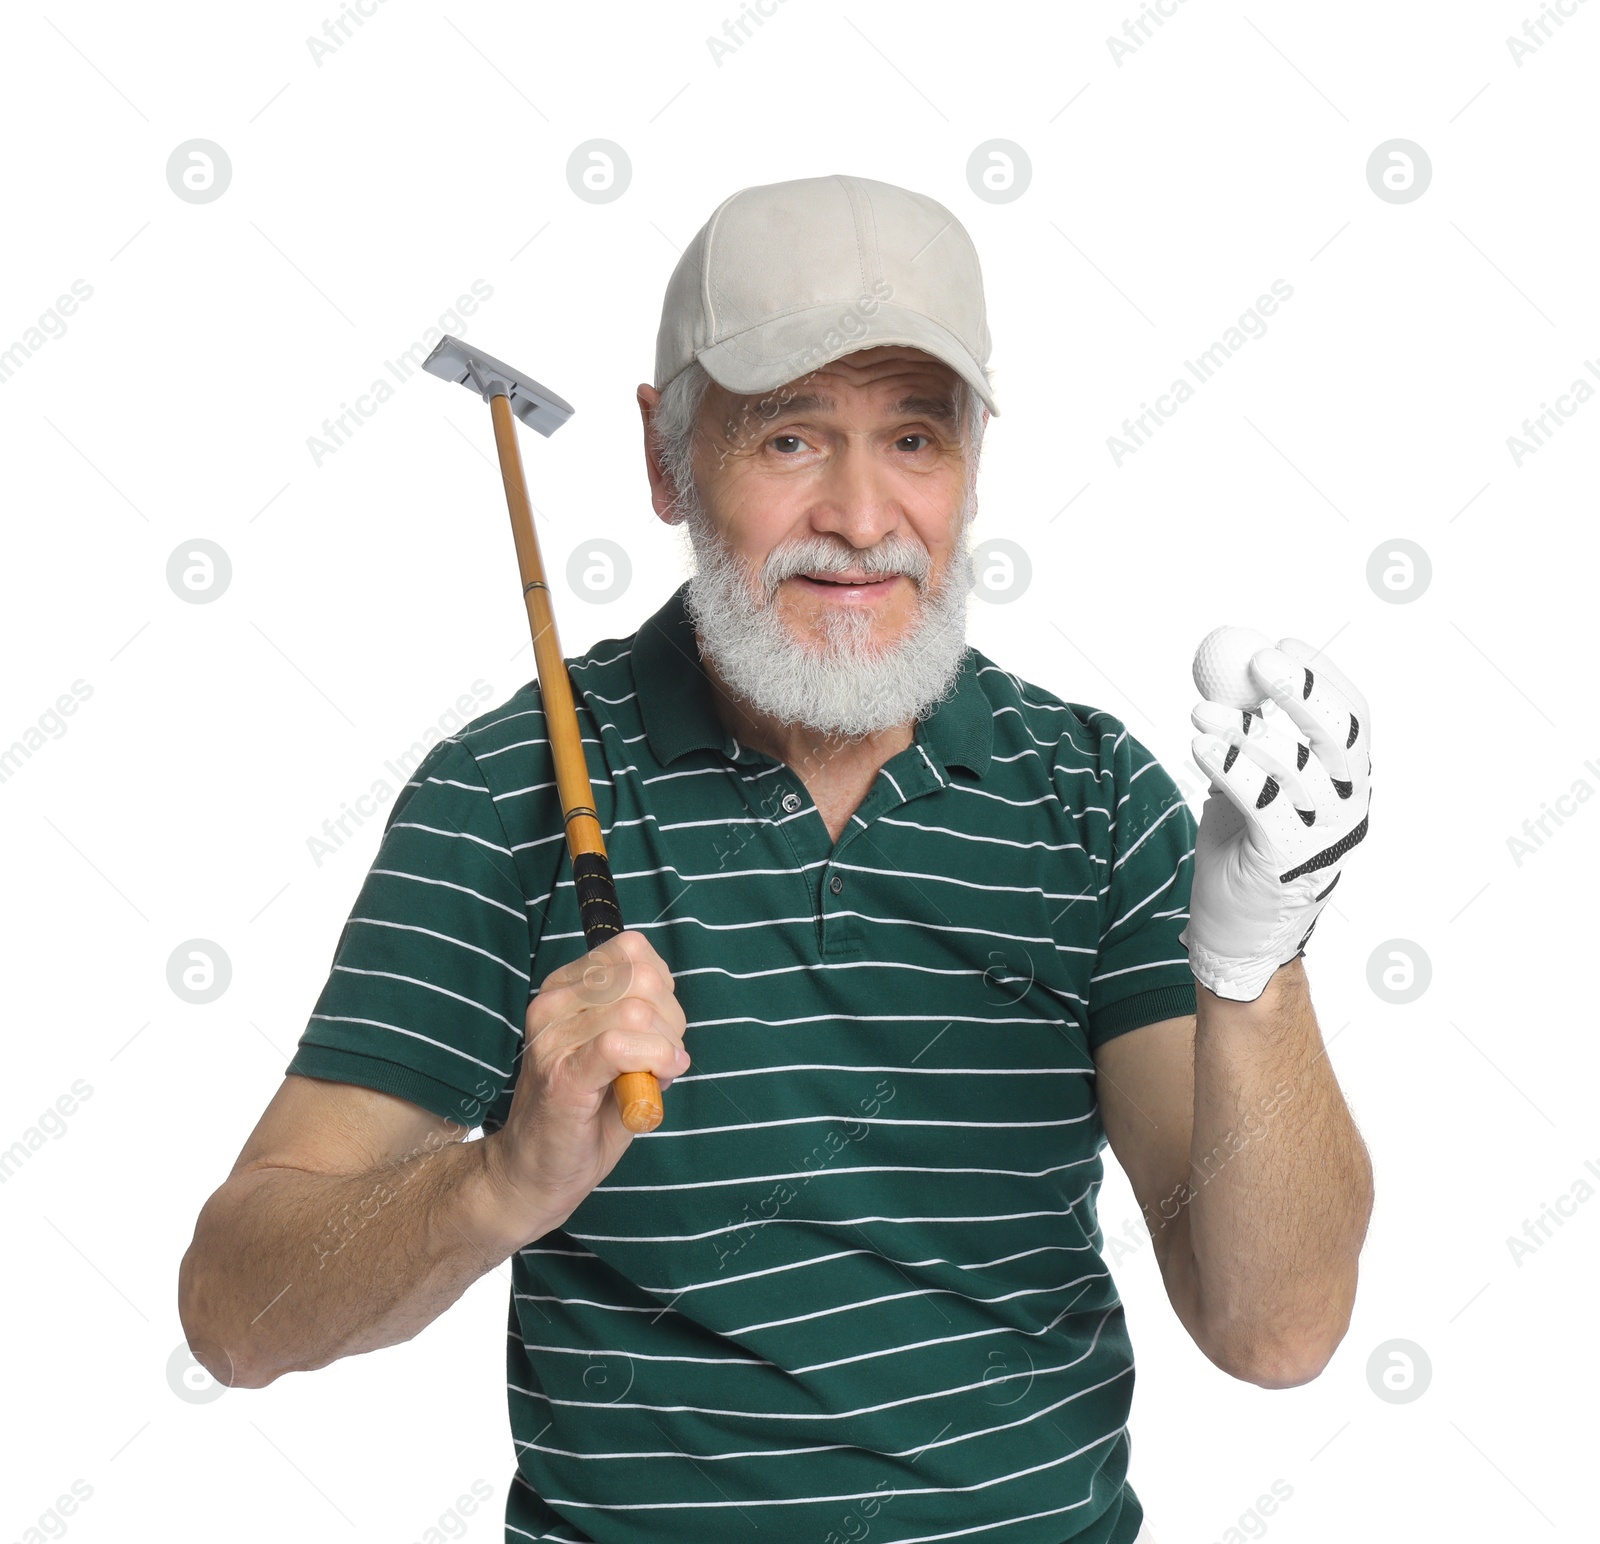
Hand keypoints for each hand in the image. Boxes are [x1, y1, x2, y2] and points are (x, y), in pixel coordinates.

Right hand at [484, 930, 688, 1241]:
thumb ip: (643, 1018)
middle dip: (671, 1018)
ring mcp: (553, 1039)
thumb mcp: (618, 1051)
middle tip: (663, 1057)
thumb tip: (671, 1006)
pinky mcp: (562, 1075)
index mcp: (564, 990)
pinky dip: (652, 1059)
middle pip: (642, 977)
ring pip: (636, 1010)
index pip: (631, 950)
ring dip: (665, 1045)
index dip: (662, 984)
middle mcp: (552, 1005)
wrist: (535, 1173)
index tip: (660, 1024)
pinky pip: (619, 1045)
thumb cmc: (584, 1114)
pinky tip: (655, 1080)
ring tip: (655, 1074)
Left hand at [1179, 636, 1371, 1001]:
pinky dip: (1230, 768)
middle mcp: (1348, 808)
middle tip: (1259, 660)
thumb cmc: (1241, 854)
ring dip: (1245, 731)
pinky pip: (1263, 803)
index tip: (1283, 642)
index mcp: (1346, 783)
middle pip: (1340, 738)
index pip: (1352, 718)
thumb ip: (1248, 740)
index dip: (1323, 676)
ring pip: (1296, 768)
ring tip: (1199, 711)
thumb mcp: (1247, 786)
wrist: (1235, 935)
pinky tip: (1198, 747)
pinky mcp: (1287, 860)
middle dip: (1302, 692)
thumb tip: (1226, 677)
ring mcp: (1323, 836)